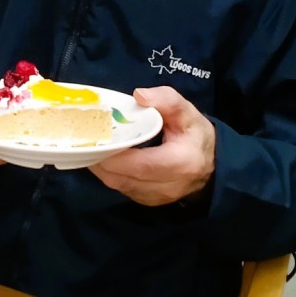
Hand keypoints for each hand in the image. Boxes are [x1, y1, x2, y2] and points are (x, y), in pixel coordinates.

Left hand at [89, 86, 214, 205]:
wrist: (211, 165)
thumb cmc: (195, 135)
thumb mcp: (187, 112)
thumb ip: (166, 100)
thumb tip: (138, 95)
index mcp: (180, 163)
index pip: (141, 165)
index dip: (115, 155)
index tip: (96, 138)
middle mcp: (167, 186)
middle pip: (124, 177)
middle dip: (100, 159)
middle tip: (84, 139)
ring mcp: (156, 198)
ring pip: (119, 185)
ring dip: (101, 167)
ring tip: (88, 145)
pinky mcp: (147, 201)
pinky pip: (121, 188)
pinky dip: (109, 173)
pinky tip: (101, 156)